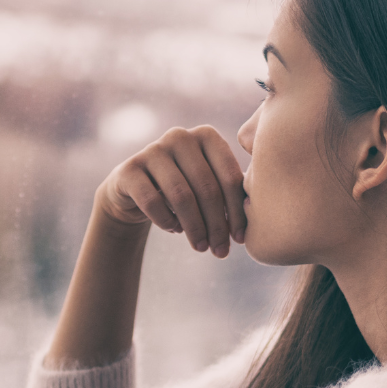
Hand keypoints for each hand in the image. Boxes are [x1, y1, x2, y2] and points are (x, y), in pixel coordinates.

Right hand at [96, 125, 245, 257]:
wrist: (134, 190)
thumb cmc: (184, 190)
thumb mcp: (208, 186)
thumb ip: (230, 193)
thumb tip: (258, 221)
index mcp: (206, 136)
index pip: (228, 176)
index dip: (237, 211)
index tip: (240, 239)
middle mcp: (179, 136)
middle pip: (206, 188)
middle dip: (216, 225)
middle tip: (221, 251)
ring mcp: (152, 150)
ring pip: (181, 196)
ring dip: (194, 228)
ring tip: (201, 247)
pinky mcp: (128, 169)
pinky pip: (152, 201)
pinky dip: (167, 221)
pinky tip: (174, 230)